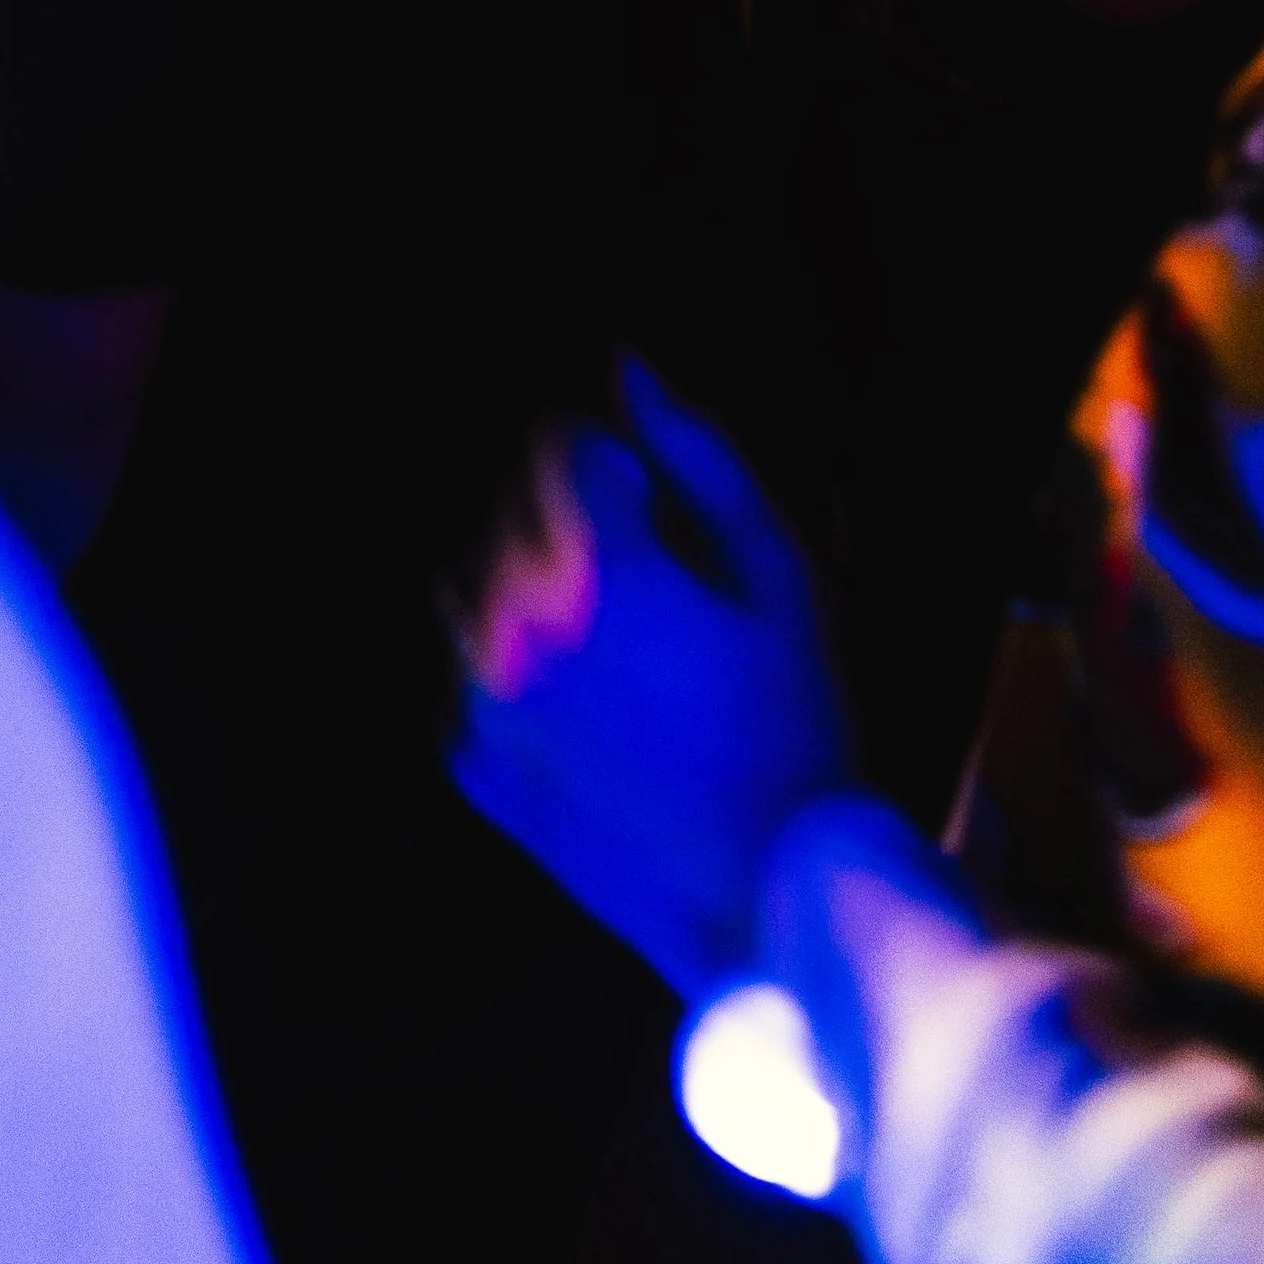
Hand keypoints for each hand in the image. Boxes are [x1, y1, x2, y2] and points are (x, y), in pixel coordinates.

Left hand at [453, 364, 847, 998]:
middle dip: (573, 516)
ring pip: (474, 579)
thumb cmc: (795, 727)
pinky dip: (512, 660)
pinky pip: (468, 666)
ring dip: (531, 581)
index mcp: (595, 571)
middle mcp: (516, 627)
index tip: (664, 515)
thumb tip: (629, 366)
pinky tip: (590, 702)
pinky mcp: (473, 760)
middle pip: (509, 505)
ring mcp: (482, 700)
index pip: (559, 446)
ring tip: (618, 640)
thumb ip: (702, 460)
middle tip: (654, 584)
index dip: (618, 466)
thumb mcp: (781, 578)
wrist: (765, 896)